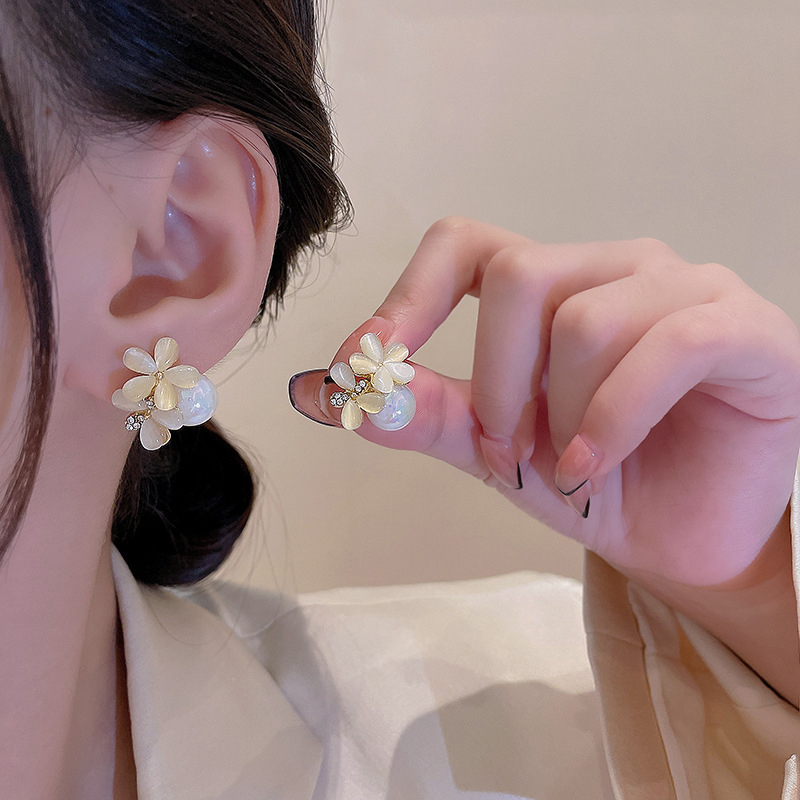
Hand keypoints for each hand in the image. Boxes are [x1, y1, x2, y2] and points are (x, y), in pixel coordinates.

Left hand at [303, 218, 799, 591]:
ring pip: (584, 318)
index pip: (465, 244)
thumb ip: (420, 410)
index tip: (366, 362)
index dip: (408, 297)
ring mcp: (686, 288)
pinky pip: (666, 346)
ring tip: (570, 468)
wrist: (683, 542)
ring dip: (559, 414)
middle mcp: (617, 267)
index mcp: (555, 282)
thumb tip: (323, 390)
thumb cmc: (593, 479)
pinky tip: (595, 464)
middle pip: (518, 277)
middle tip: (509, 451)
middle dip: (497, 383)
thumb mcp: (492, 446)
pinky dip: (612, 416)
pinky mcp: (743, 329)